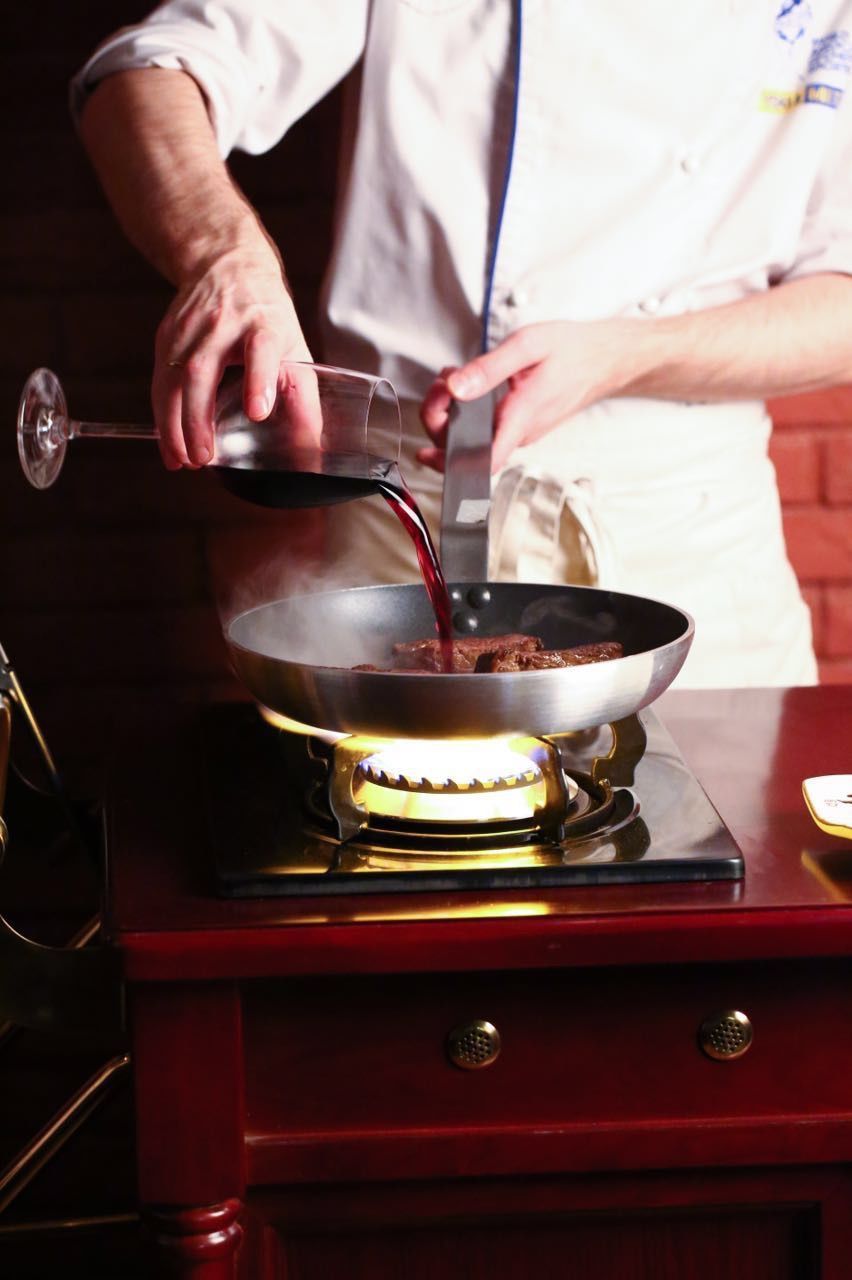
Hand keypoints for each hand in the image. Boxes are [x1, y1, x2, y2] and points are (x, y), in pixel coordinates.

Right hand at [152, 243, 312, 468]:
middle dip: (199, 418)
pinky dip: (162, 416)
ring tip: (184, 460)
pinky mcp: (167, 336)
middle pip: (203, 370)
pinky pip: (160, 381)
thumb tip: (312, 444)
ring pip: (174, 378)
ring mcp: (190, 329)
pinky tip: (170, 444)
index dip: (259, 380)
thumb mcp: (294, 344)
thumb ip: (302, 392)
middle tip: (204, 457)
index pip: (260, 349)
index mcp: (263, 324)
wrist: (227, 264)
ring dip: (174, 424)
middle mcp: (223, 324)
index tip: (257, 411)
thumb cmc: (266, 314)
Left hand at [418, 319, 645, 472]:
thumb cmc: (573, 350)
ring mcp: (521, 430)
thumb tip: (456, 388)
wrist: (607, 358)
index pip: (482, 460)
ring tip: (455, 375)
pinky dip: (469, 406)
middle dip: (441, 415)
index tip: (427, 447)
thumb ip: (488, 369)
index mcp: (521, 417)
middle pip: (466, 444)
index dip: (449, 461)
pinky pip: (487, 424)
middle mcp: (520, 432)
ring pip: (474, 432)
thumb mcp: (528, 346)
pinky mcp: (521, 424)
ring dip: (453, 409)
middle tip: (444, 380)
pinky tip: (469, 381)